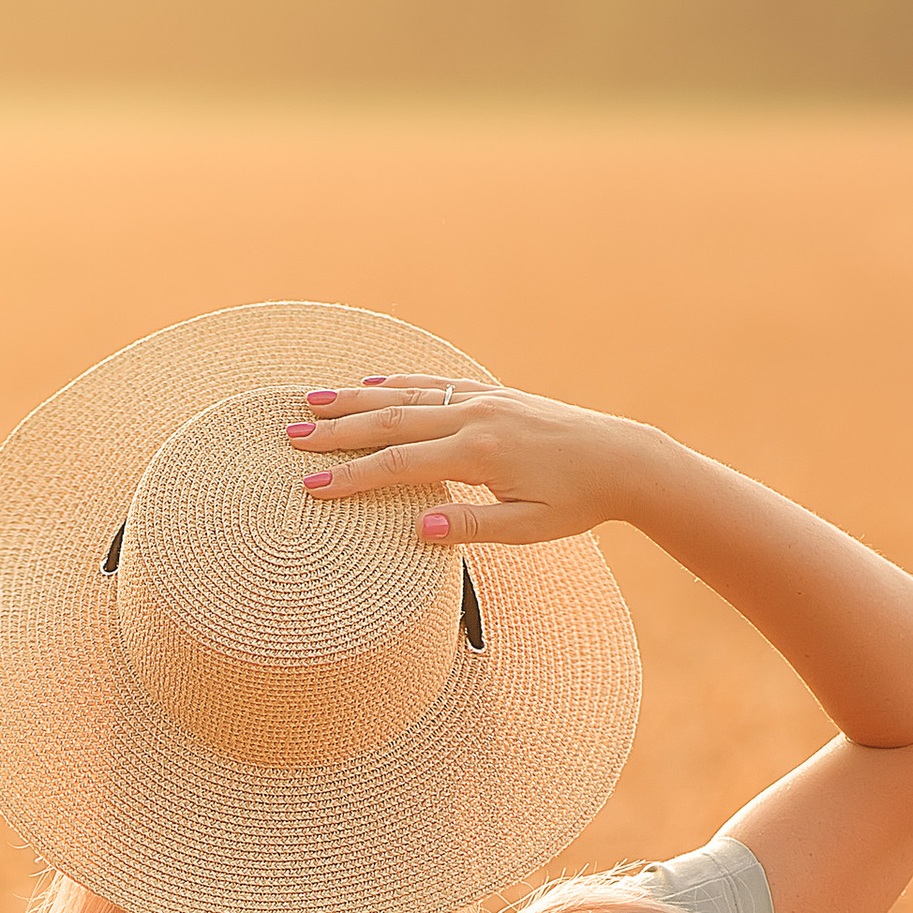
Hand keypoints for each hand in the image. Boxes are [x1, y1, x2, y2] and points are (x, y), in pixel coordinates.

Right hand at [285, 377, 656, 545]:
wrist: (623, 458)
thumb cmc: (578, 502)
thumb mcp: (530, 528)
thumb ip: (475, 529)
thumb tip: (422, 530)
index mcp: (480, 453)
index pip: (400, 465)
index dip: (352, 476)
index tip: (310, 484)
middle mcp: (476, 417)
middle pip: (392, 420)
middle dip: (337, 430)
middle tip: (289, 436)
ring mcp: (483, 399)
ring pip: (407, 395)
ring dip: (356, 399)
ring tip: (311, 402)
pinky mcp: (492, 394)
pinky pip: (434, 384)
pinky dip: (397, 382)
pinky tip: (370, 385)